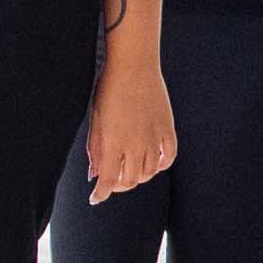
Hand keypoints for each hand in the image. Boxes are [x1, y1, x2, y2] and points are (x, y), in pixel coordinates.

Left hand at [83, 47, 179, 204]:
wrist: (134, 65)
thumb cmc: (109, 89)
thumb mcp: (96, 119)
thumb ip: (96, 149)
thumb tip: (94, 173)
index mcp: (114, 143)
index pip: (109, 181)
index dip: (101, 194)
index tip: (95, 198)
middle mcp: (136, 145)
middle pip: (131, 180)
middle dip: (119, 186)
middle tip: (112, 182)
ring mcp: (154, 137)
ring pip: (150, 172)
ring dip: (139, 177)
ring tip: (130, 171)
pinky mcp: (167, 128)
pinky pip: (168, 156)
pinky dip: (161, 165)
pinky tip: (153, 163)